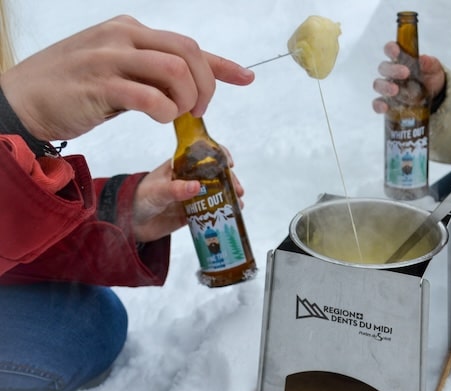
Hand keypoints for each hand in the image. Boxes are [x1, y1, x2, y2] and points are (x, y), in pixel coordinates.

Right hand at [0, 15, 254, 141]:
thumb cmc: (74, 86)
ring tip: (177, 116)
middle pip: (188, 54)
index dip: (222, 64)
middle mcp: (123, 37)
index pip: (187, 44)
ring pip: (174, 71)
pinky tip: (158, 119)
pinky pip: (148, 97)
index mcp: (131, 30)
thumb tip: (190, 83)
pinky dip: (164, 111)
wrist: (23, 99)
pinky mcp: (99, 86)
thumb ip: (152, 72)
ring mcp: (110, 58)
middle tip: (198, 111)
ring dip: (186, 100)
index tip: (247, 78)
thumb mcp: (118, 69)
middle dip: (206, 86)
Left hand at [131, 146, 244, 242]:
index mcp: (180, 166)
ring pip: (216, 194)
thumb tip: (198, 186)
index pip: (203, 154)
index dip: (219, 155)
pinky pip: (210, 212)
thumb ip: (175, 189)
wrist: (126, 222)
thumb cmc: (137, 198)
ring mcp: (191, 197)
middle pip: (215, 175)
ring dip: (229, 197)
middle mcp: (188, 179)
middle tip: (238, 190)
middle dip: (229, 181)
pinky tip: (231, 216)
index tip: (230, 163)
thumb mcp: (156, 191)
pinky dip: (221, 213)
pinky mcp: (191, 214)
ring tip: (238, 205)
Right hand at [372, 41, 444, 112]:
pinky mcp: (387, 103)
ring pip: (378, 84)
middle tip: (405, 73)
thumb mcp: (434, 69)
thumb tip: (423, 58)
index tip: (395, 51)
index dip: (391, 49)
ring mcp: (387, 88)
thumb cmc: (430, 78)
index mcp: (401, 60)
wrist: (434, 97)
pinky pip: (377, 103)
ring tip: (395, 91)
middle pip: (383, 68)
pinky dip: (378, 105)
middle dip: (392, 70)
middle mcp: (391, 73)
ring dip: (385, 87)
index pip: (390, 50)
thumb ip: (430, 64)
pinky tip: (385, 107)